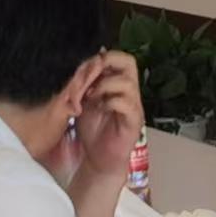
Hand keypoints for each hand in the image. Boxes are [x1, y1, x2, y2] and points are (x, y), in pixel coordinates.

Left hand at [72, 51, 144, 180]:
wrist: (98, 159)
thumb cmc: (93, 131)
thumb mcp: (83, 102)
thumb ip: (83, 84)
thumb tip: (82, 66)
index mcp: (118, 84)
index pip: (118, 57)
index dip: (99, 59)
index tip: (82, 72)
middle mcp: (129, 92)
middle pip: (129, 62)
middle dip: (105, 65)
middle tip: (89, 78)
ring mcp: (133, 106)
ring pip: (127, 83)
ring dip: (104, 86)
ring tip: (90, 98)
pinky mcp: (133, 122)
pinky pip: (126, 104)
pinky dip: (109, 102)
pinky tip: (99, 109)